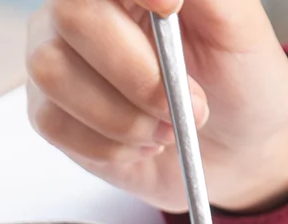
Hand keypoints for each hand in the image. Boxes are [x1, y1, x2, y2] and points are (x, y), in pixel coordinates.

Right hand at [26, 0, 287, 213]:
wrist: (235, 146)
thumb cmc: (238, 80)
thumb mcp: (239, 27)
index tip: (171, 8)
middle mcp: (82, 9)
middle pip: (73, 16)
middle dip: (135, 73)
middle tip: (184, 105)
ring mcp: (57, 55)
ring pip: (54, 73)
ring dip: (122, 117)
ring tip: (166, 129)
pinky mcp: (48, 109)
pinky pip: (54, 122)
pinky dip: (109, 145)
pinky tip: (141, 143)